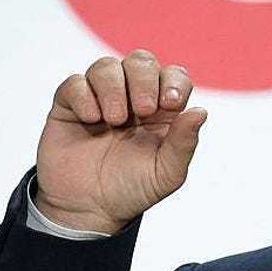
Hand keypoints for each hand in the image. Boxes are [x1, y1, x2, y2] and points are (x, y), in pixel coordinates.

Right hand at [34, 49, 206, 233]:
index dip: (174, 82)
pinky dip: (84, 96)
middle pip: (141, 61)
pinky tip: (90, 119)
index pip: (175, 77)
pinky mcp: (70, 104)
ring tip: (114, 120)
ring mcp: (101, 99)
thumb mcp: (166, 174)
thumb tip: (201, 111)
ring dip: (114, 88)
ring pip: (107, 66)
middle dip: (144, 79)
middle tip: (142, 110)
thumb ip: (184, 143)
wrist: (88, 209)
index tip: (169, 103)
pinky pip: (75, 82)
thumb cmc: (132, 190)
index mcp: (162, 112)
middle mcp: (133, 99)